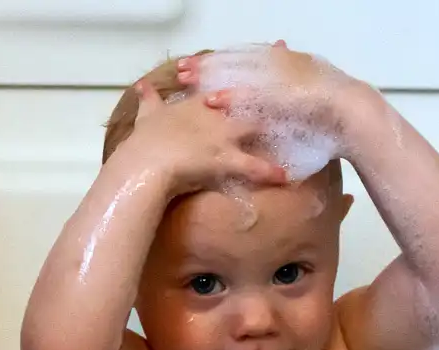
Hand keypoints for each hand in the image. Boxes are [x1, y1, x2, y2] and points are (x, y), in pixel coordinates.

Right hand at [116, 80, 288, 196]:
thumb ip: (149, 99)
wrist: (143, 165)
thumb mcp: (146, 115)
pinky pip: (253, 166)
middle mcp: (215, 114)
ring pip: (257, 130)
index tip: (262, 83)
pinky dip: (270, 172)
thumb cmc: (143, 141)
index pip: (227, 89)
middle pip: (249, 104)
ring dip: (275, 133)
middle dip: (269, 104)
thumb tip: (142, 86)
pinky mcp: (225, 159)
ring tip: (295, 136)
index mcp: (198, 102)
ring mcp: (223, 136)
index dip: (245, 86)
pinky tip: (286, 177)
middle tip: (289, 103)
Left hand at [175, 41, 370, 159]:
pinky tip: (213, 101)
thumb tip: (270, 82)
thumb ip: (283, 86)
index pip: (242, 59)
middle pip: (235, 62)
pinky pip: (254, 96)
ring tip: (186, 80)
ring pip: (239, 74)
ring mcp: (282, 80)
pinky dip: (233, 98)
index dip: (216, 60)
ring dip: (212, 76)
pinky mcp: (286, 96)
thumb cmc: (329, 113)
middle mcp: (280, 67)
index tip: (192, 64)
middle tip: (181, 69)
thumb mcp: (303, 93)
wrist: (356, 118)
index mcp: (283, 65)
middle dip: (207, 65)